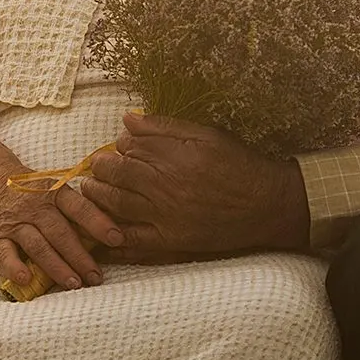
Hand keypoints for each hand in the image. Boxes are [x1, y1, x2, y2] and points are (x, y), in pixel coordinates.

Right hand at [0, 176, 124, 293]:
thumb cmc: (36, 193)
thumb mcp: (57, 190)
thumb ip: (81, 208)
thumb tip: (117, 232)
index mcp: (56, 192)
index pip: (80, 207)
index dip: (98, 222)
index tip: (117, 238)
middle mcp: (37, 206)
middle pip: (60, 232)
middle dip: (80, 256)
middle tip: (97, 277)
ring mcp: (17, 222)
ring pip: (38, 244)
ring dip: (56, 265)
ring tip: (74, 283)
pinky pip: (6, 253)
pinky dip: (15, 266)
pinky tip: (27, 280)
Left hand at [77, 113, 310, 256]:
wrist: (267, 204)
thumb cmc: (238, 164)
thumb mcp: (205, 135)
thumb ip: (164, 127)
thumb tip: (127, 119)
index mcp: (172, 155)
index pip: (129, 145)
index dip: (120, 144)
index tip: (120, 147)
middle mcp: (165, 184)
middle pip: (116, 172)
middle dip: (101, 167)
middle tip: (98, 166)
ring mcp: (166, 214)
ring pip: (116, 203)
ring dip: (98, 195)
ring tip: (91, 190)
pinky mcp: (171, 240)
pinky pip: (133, 240)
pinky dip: (113, 237)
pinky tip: (101, 231)